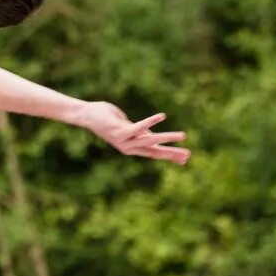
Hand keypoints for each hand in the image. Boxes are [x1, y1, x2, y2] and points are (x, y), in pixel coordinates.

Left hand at [76, 102, 190, 164]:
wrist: (87, 116)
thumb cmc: (108, 120)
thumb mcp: (128, 128)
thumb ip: (141, 134)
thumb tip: (154, 137)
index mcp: (132, 147)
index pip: (154, 154)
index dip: (170, 156)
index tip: (186, 160)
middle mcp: (129, 147)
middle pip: (154, 152)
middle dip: (172, 153)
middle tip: (189, 154)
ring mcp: (124, 140)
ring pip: (149, 140)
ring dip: (167, 137)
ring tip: (183, 135)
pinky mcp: (119, 130)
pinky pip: (138, 127)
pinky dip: (150, 121)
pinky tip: (163, 116)